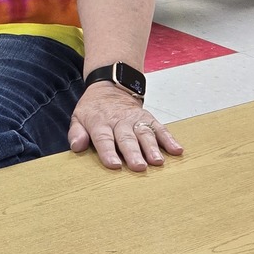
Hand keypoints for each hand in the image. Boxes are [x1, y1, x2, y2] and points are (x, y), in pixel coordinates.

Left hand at [68, 84, 182, 171]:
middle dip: (133, 153)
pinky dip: (169, 139)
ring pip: (144, 133)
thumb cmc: (94, 109)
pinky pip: (160, 128)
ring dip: (152, 148)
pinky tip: (177, 150)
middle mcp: (119, 121)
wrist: (110, 86)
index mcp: (99, 122)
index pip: (104, 138)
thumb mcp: (78, 117)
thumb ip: (76, 132)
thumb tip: (77, 146)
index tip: (114, 165)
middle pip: (126, 138)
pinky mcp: (148, 118)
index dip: (108, 152)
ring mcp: (135, 119)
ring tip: (158, 161)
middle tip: (139, 167)